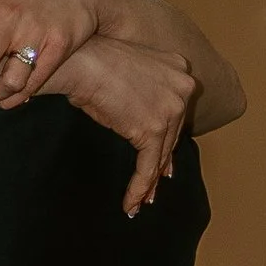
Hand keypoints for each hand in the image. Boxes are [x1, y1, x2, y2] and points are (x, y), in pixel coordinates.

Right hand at [59, 38, 196, 211]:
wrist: (82, 62)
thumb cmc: (93, 61)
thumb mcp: (130, 69)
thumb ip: (145, 91)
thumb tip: (140, 121)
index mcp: (179, 69)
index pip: (176, 113)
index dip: (168, 140)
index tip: (165, 163)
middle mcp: (182, 87)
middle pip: (172, 136)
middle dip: (160, 164)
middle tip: (153, 188)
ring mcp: (170, 109)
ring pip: (161, 154)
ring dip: (149, 182)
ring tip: (140, 201)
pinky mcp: (153, 130)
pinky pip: (147, 167)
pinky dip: (138, 187)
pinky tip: (130, 203)